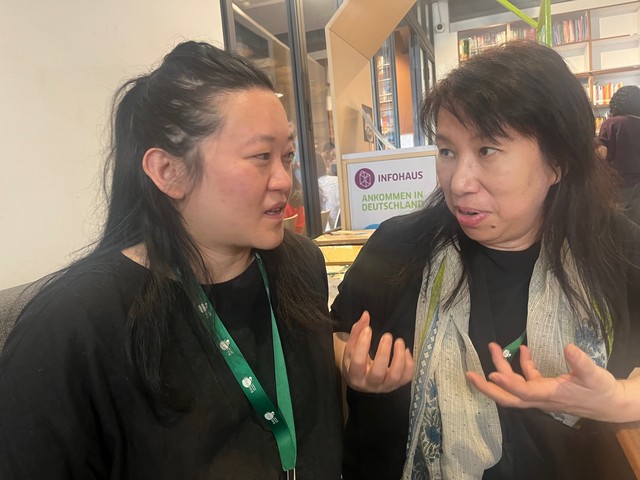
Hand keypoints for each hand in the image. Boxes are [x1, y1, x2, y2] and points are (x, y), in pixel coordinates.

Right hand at [341, 311, 413, 392]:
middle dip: (384, 352)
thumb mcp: (351, 347)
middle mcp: (369, 384)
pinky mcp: (396, 386)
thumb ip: (357, 331)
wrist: (361, 379)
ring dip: (399, 358)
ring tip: (399, 341)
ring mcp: (384, 387)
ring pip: (394, 376)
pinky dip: (409, 364)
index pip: (358, 362)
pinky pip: (406, 377)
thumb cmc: (354, 360)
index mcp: (354, 375)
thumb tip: (366, 315)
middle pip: (377, 372)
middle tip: (387, 335)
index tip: (368, 329)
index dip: (363, 345)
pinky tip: (405, 351)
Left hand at [466, 342, 628, 421]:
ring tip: (493, 346)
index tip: (490, 373)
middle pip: (508, 396)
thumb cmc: (601, 390)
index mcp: (549, 395)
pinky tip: (522, 350)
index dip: (506, 383)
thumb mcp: (594, 374)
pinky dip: (521, 365)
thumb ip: (581, 362)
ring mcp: (540, 394)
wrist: (609, 403)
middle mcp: (540, 397)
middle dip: (487, 387)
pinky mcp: (545, 388)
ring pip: (514, 385)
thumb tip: (568, 347)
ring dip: (501, 367)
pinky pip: (527, 378)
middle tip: (469, 374)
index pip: (522, 391)